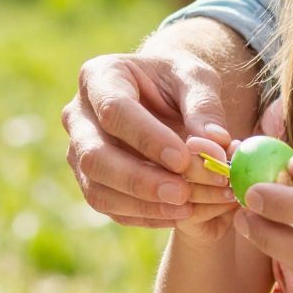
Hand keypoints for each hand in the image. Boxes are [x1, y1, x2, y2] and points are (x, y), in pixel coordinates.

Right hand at [62, 48, 243, 228]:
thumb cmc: (177, 82)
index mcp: (100, 77)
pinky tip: (180, 213)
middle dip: (139, 180)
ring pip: (97, 189)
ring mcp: (79, 152)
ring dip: (143, 205)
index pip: (113, 109)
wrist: (163, 98)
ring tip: (187, 208)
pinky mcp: (91, 181)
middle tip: (182, 193)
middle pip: (95, 156)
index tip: (182, 158)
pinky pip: (110, 207)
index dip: (146, 137)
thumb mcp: (196, 78)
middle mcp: (79, 116)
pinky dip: (145, 215)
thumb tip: (213, 144)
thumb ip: (205, 106)